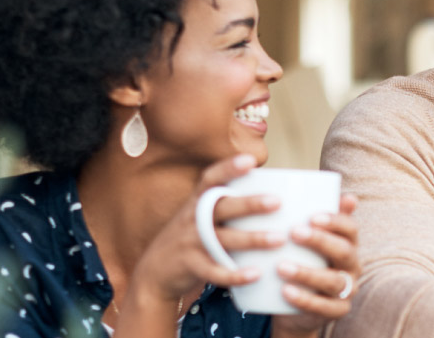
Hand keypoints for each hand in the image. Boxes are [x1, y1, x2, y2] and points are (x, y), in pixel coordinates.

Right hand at [120, 155, 284, 322]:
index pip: (210, 179)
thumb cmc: (190, 239)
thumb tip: (269, 190)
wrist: (155, 272)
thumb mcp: (199, 216)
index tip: (250, 160)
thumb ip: (224, 205)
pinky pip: (214, 271)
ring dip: (252, 239)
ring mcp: (190, 243)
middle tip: (277, 201)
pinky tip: (256, 274)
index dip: (228, 168)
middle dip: (249, 204)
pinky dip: (235, 274)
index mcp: (197, 203)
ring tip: (279, 239)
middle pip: (221, 208)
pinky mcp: (190, 266)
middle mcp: (192, 219)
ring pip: (223, 239)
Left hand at [269, 193, 361, 337]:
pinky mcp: (336, 312)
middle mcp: (352, 266)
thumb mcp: (303, 243)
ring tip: (281, 266)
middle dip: (320, 241)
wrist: (294, 308)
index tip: (312, 215)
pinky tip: (285, 291)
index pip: (350, 229)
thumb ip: (307, 219)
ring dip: (307, 272)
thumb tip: (314, 185)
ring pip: (334, 281)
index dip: (335, 221)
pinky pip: (324, 307)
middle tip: (293, 232)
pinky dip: (304, 299)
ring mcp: (347, 291)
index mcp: (348, 244)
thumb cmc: (300, 264)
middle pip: (344, 251)